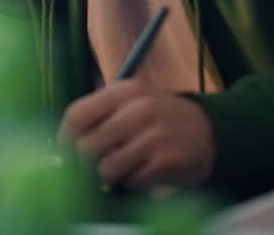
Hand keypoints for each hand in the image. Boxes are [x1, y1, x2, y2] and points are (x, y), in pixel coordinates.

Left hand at [60, 79, 215, 190]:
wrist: (210, 131)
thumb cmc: (158, 119)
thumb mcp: (131, 102)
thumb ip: (99, 116)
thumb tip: (63, 144)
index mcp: (124, 91)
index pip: (77, 115)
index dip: (64, 138)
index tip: (64, 152)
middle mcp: (139, 109)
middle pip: (87, 145)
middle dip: (86, 162)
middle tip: (95, 165)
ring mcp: (155, 135)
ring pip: (107, 168)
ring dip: (111, 175)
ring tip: (124, 167)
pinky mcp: (168, 160)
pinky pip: (132, 181)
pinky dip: (133, 183)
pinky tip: (144, 172)